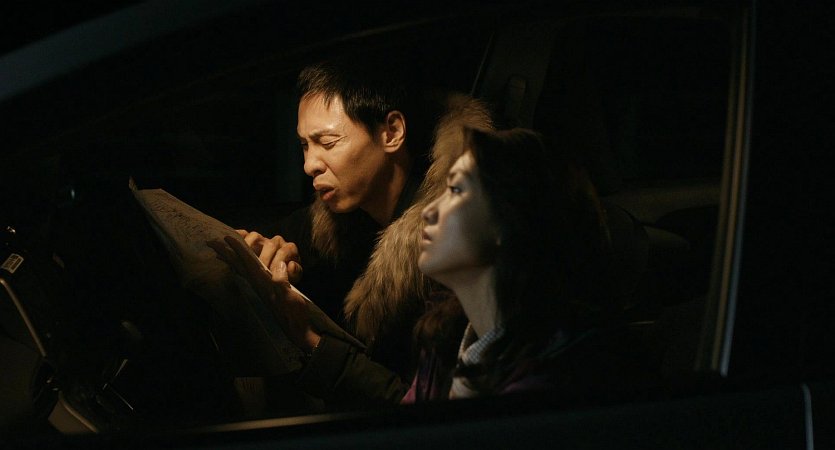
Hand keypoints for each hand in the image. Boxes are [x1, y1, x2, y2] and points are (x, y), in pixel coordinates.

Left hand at [208, 236, 319, 351]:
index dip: (238, 249)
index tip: (226, 237)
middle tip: (210, 243)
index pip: (248, 262)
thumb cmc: (294, 313)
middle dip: (225, 253)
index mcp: (263, 282)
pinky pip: (248, 275)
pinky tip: (238, 266)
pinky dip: (239, 267)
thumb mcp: (290, 297)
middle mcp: (258, 284)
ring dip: (229, 259)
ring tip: (220, 251)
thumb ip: (282, 283)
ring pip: (241, 269)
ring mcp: (260, 288)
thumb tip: (279, 266)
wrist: (295, 329)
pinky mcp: (264, 291)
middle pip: (238, 265)